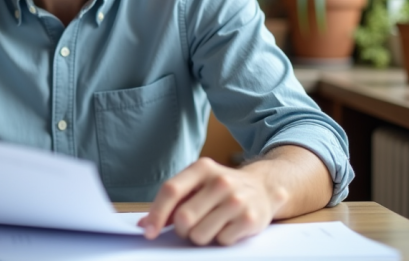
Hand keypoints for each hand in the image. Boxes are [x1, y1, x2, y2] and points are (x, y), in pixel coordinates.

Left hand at [138, 157, 287, 245]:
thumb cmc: (220, 189)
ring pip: (200, 234)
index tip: (148, 231)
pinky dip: (220, 239)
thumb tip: (144, 225)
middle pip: (184, 217)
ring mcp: (237, 200)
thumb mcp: (197, 185)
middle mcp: (220, 181)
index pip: (171, 190)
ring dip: (200, 237)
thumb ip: (172, 203)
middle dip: (182, 229)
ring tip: (211, 225)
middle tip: (190, 227)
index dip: (156, 213)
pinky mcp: (251, 219)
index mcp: (202, 168)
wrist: (263, 187)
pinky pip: (221, 241)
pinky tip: (228, 227)